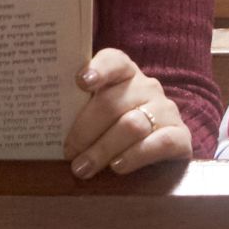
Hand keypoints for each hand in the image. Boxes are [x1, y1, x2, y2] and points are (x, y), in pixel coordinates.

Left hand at [65, 49, 190, 178]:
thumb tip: (48, 127)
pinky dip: (135, 156)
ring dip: (103, 149)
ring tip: (83, 168)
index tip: (81, 82)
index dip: (99, 69)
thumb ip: (80, 111)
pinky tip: (118, 166)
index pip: (114, 61)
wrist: (162, 146)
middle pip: (112, 103)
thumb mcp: (98, 114)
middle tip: (69, 153)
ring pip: (132, 125)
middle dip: (86, 130)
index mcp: (124, 74)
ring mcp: (166, 110)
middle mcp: (147, 87)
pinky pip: (160, 143)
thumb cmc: (115, 128)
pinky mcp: (181, 136)